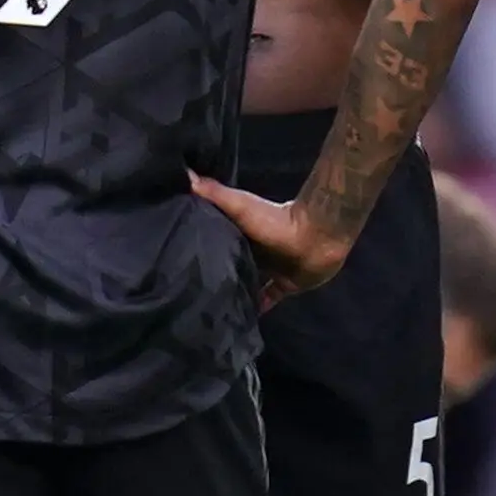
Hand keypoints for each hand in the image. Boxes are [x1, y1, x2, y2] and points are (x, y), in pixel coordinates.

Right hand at [190, 173, 349, 303]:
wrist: (316, 236)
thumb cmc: (275, 220)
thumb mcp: (239, 204)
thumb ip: (213, 192)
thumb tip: (183, 174)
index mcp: (241, 232)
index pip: (217, 240)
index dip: (201, 248)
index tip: (178, 260)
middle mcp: (253, 251)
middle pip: (230, 263)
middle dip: (215, 274)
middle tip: (191, 292)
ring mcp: (269, 269)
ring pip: (246, 282)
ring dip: (235, 292)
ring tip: (211, 310)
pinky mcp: (284, 285)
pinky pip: (267, 300)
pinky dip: (256, 309)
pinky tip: (240, 321)